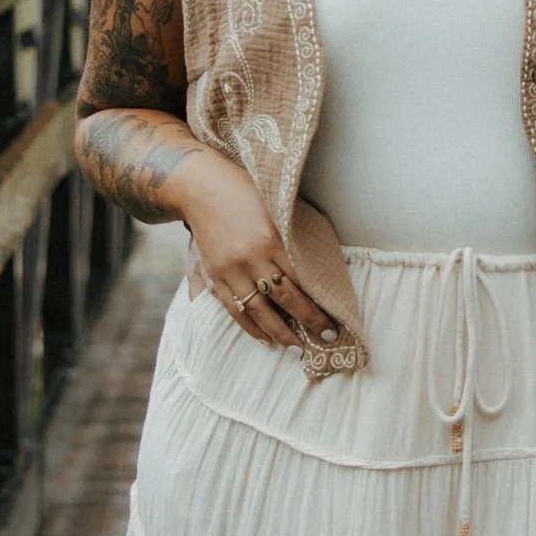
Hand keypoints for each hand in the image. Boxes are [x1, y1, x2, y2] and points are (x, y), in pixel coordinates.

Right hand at [178, 159, 341, 354]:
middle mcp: (251, 258)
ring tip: (296, 349)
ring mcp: (231, 269)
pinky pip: (234, 308)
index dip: (320, 302)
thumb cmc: (244, 190)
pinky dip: (250, 327)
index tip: (336, 317)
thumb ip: (294, 233)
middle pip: (285, 298)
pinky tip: (265, 339)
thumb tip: (316, 260)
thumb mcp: (275, 205)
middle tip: (326, 338)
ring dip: (280, 333)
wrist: (199, 186)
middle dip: (308, 321)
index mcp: (272, 238)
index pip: (302, 279)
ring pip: (259, 310)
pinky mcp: (214, 275)